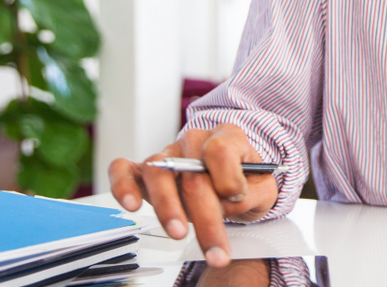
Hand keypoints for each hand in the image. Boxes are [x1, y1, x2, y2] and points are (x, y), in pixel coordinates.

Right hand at [108, 123, 279, 266]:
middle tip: (214, 249)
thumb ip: (251, 193)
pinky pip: (124, 169)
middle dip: (204, 216)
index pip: (220, 149)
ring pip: (158, 172)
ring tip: (178, 233)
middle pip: (192, 174)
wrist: (233, 182)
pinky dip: (123, 185)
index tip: (237, 197)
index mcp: (226, 137)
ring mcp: (168, 155)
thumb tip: (228, 200)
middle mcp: (194, 141)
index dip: (228, 177)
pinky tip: (131, 205)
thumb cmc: (246, 181)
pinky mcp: (145, 171)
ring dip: (167, 207)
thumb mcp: (263, 188)